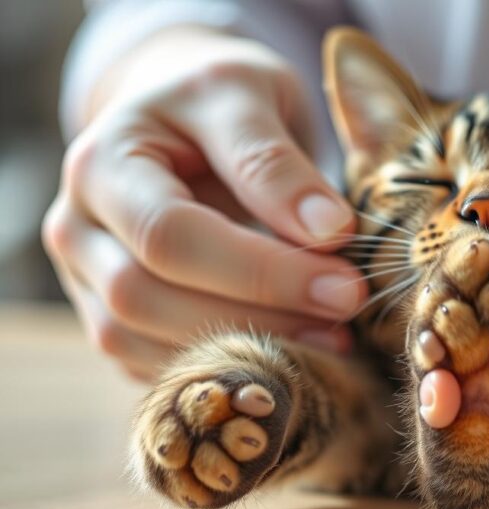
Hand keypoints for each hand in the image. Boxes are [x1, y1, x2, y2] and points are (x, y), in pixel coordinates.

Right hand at [43, 27, 364, 380]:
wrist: (183, 116)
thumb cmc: (221, 99)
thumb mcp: (249, 97)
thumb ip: (275, 161)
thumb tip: (329, 232)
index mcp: (101, 162)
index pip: (169, 234)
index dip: (260, 270)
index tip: (346, 282)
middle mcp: (76, 227)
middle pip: (144, 297)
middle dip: (258, 315)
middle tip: (346, 311)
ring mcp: (85, 280)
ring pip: (142, 343)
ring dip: (244, 350)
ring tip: (333, 338)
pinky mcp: (113, 319)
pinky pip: (154, 365)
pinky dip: (225, 365)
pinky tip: (294, 351)